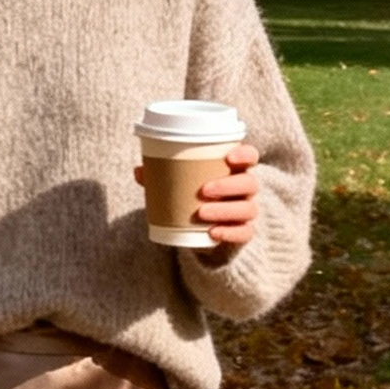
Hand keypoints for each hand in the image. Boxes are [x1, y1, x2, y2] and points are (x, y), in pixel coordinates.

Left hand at [132, 143, 259, 264]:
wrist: (203, 226)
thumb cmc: (195, 194)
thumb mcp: (181, 182)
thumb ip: (163, 175)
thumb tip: (139, 171)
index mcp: (235, 169)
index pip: (251, 156)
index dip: (245, 155)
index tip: (228, 157)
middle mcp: (246, 189)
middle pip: (249, 183)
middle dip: (228, 186)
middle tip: (203, 190)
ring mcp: (246, 210)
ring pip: (247, 208)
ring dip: (225, 210)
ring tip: (201, 213)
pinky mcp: (243, 231)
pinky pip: (244, 233)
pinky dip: (229, 233)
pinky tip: (213, 233)